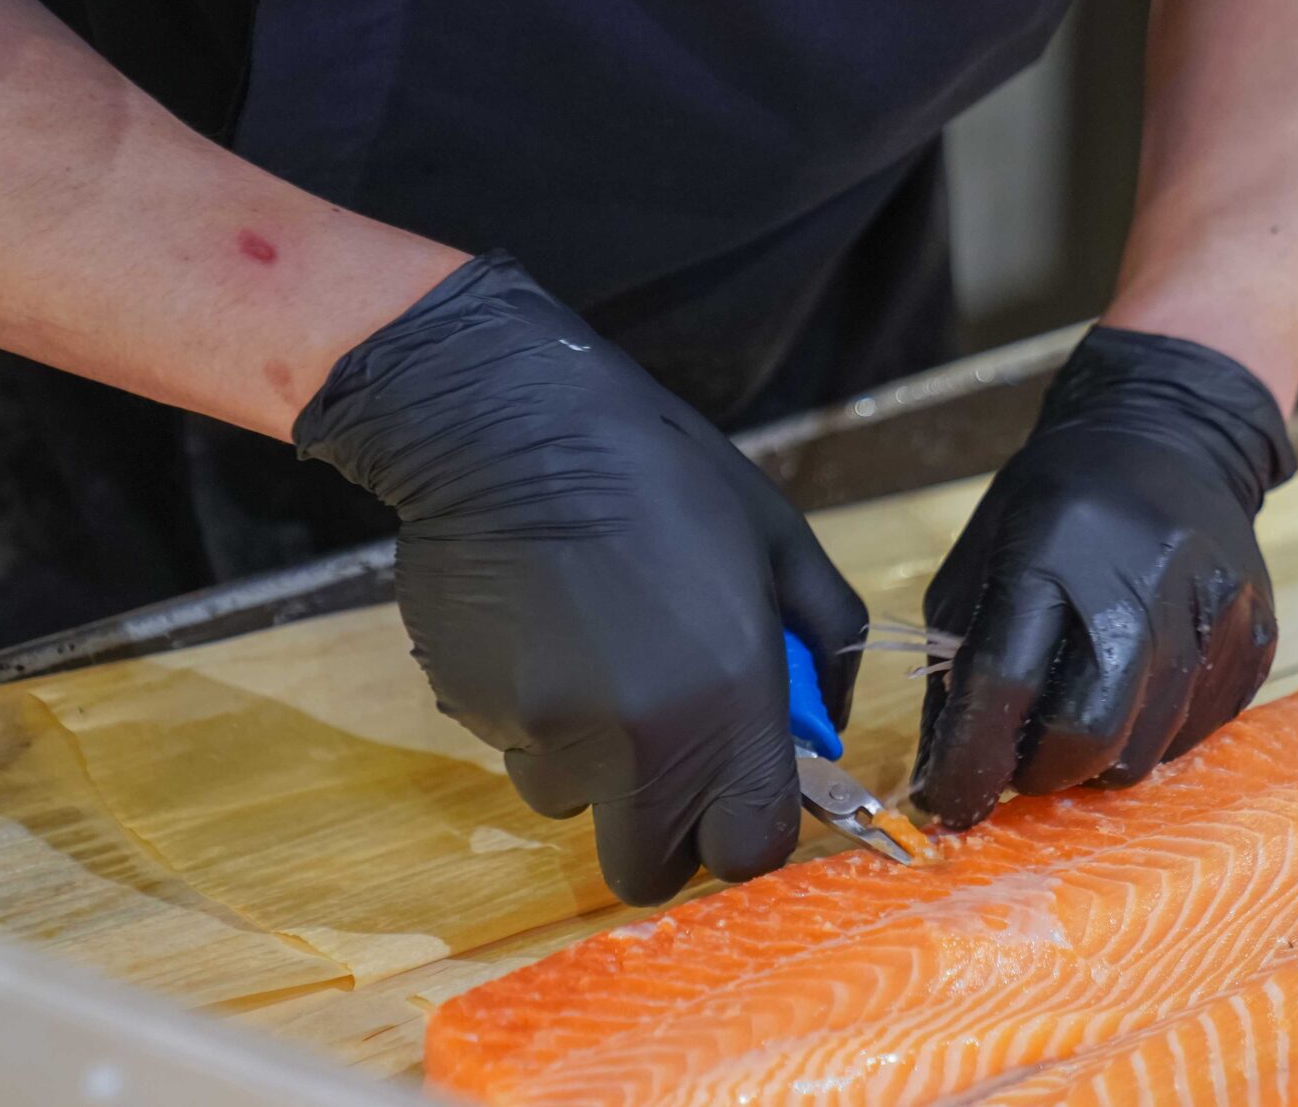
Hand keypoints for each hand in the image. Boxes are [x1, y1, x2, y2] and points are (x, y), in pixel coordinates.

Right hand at [292, 252, 865, 903]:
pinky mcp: (473, 713)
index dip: (750, 829)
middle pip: (649, 869)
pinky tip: (547, 629)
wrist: (510, 426)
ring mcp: (543, 736)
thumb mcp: (779, 541)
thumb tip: (823, 725)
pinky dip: (539, 714)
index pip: (748, 851)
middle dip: (668, 827)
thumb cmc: (662, 472)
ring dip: (595, 763)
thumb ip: (824, 643)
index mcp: (724, 703)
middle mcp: (632, 744)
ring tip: (601, 656)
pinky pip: (520, 746)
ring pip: (574, 803)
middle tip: (675, 750)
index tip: (746, 789)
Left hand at [913, 326, 1294, 828]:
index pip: (1005, 682)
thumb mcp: (985, 554)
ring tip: (1081, 716)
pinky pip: (1198, 732)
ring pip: (1146, 750)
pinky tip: (1137, 692)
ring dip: (1099, 758)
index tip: (950, 802)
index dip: (969, 761)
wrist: (1171, 438)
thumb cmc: (1059, 503)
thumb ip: (959, 662)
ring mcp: (1213, 608)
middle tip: (1023, 766)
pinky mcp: (1259, 632)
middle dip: (1043, 773)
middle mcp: (1143, 578)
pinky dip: (1153, 736)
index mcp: (1054, 550)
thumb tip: (945, 777)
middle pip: (1090, 731)